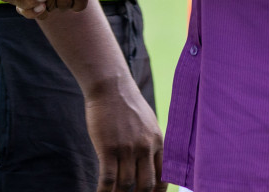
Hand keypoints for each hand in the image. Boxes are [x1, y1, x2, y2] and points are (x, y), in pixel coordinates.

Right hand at [85, 76, 166, 191]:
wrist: (110, 86)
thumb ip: (151, 143)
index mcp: (158, 141)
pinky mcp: (108, 148)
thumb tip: (151, 162)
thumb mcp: (148, 122)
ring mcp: (127, 148)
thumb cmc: (127, 104)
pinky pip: (108, 179)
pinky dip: (104, 191)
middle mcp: (145, 147)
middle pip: (146, 185)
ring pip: (126, 184)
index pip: (164, 176)